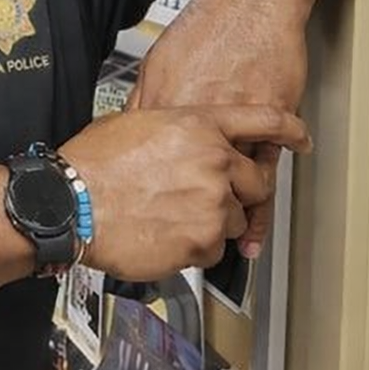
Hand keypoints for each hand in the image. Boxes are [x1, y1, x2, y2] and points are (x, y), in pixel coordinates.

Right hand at [58, 105, 310, 281]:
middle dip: (238, 193)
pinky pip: (215, 249)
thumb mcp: (131, 123)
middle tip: (208, 198)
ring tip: (168, 216)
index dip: (289, 129)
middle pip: (256, 181)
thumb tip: (179, 132)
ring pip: (234, 218)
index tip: (300, 137)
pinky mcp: (203, 242)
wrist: (69, 204)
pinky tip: (162, 234)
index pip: (264, 120)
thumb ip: (171, 127)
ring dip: (211, 222)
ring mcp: (211, 203)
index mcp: (196, 125)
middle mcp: (212, 161)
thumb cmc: (89, 165)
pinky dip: (194, 247)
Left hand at [127, 0, 309, 257]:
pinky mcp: (269, 120)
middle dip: (180, 214)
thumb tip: (126, 129)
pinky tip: (259, 222)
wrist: (250, 0)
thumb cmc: (206, 29)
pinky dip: (263, 200)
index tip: (128, 216)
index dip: (137, 189)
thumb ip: (144, 101)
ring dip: (227, 218)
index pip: (146, 156)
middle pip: (186, 177)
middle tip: (175, 243)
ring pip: (230, 181)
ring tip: (225, 249)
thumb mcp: (158, 63)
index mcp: (166, 103)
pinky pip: (267, 170)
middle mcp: (199, 116)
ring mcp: (236, 120)